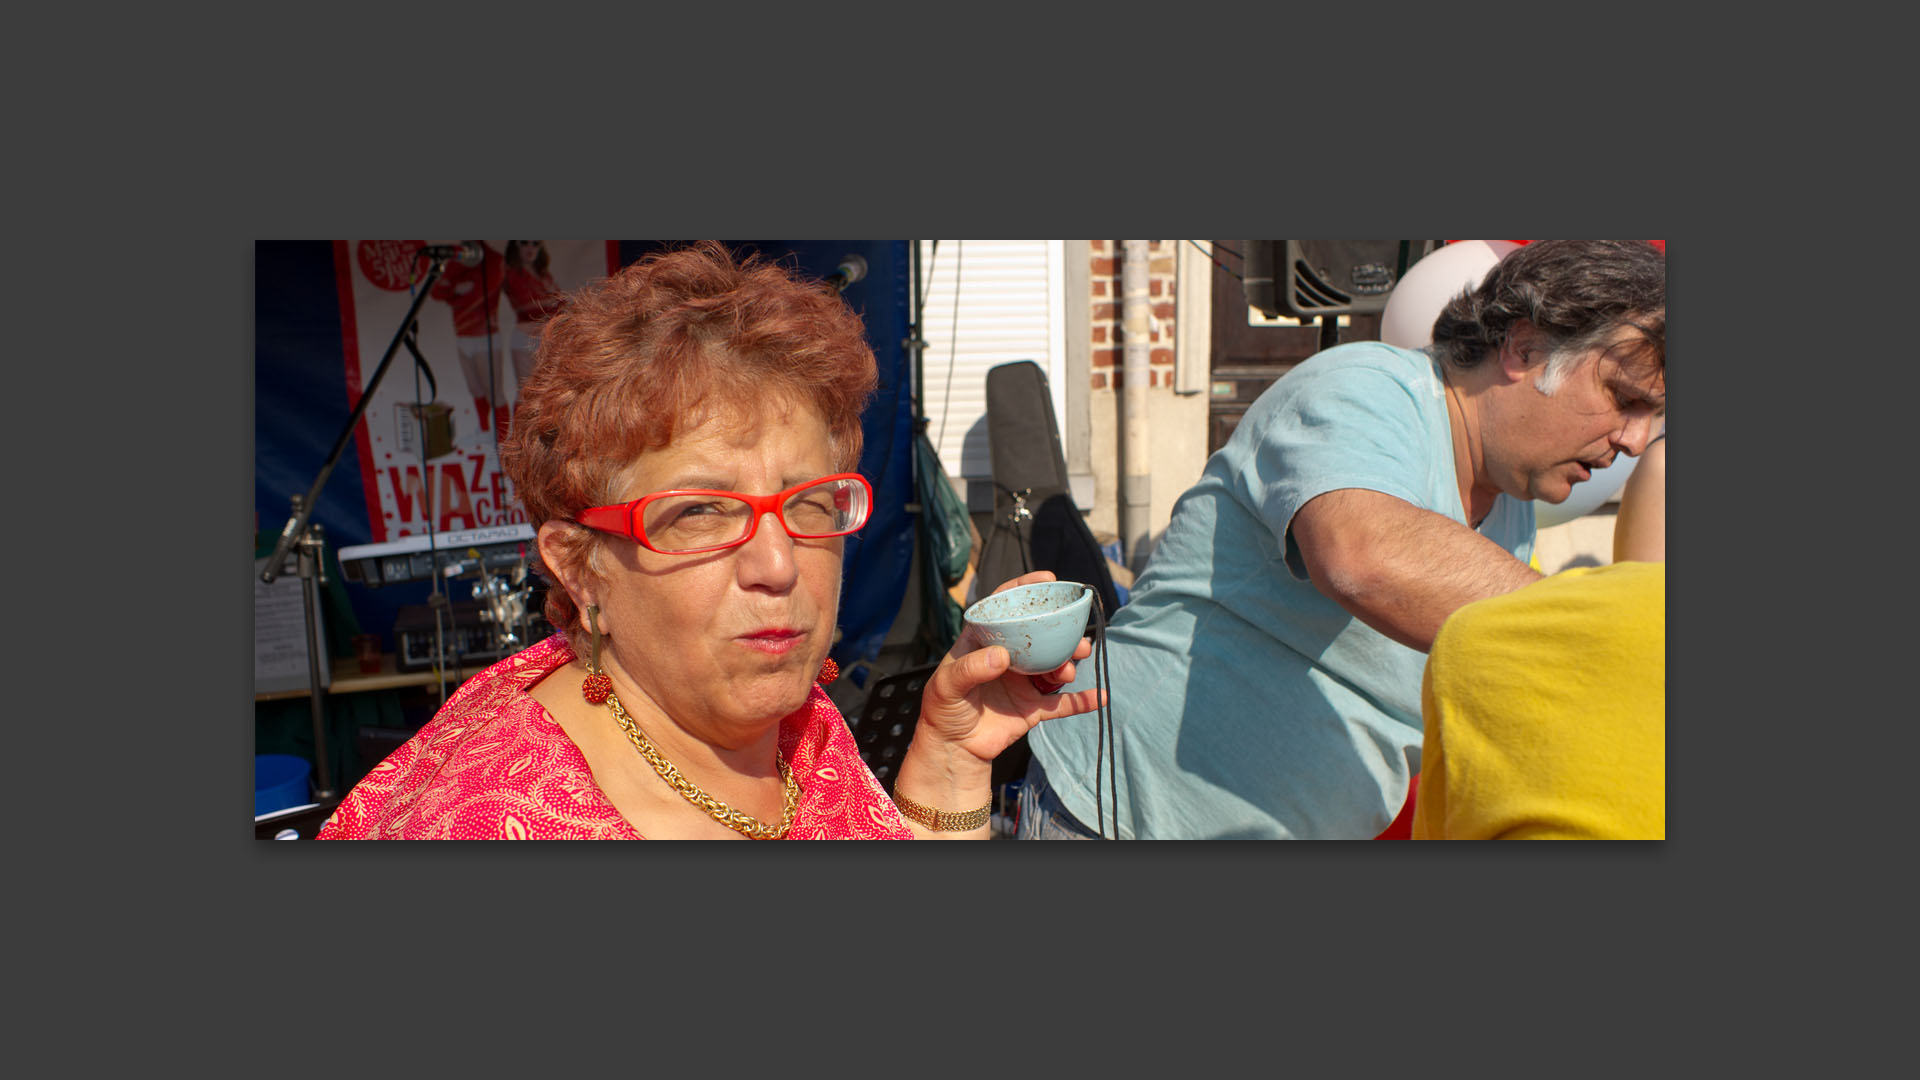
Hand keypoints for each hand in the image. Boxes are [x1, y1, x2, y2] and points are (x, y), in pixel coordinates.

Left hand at [915, 570, 1106, 763]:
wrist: (953, 749)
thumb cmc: (943, 710)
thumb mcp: (947, 685)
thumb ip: (971, 669)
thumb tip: (1002, 656)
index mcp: (986, 642)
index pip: (1006, 606)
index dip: (1025, 588)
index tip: (1048, 579)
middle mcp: (1010, 657)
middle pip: (1041, 635)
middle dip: (1062, 630)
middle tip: (1075, 636)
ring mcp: (1024, 682)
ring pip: (1055, 665)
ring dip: (1070, 662)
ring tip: (1070, 668)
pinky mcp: (1033, 708)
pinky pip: (1063, 703)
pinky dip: (1082, 700)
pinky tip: (1100, 697)